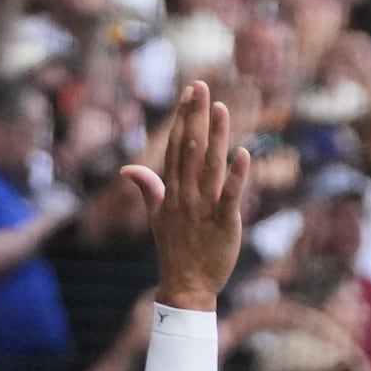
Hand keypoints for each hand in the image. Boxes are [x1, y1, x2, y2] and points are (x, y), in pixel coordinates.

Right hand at [126, 78, 250, 310]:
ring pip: (210, 166)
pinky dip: (236, 176)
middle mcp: (185, 195)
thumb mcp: (156, 216)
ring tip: (221, 108)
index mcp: (172, 191)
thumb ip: (147, 188)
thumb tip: (127, 170)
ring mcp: (204, 208)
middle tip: (201, 86)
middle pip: (190, 149)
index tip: (189, 93)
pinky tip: (244, 153)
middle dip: (195, 117)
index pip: (176, 147)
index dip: (182, 119)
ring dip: (216, 136)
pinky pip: (229, 196)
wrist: (186, 284)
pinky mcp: (223, 223)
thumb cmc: (174, 249)